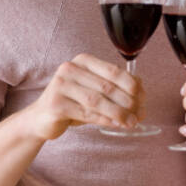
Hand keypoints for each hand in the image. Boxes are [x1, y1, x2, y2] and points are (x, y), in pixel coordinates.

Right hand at [27, 53, 142, 140]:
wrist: (41, 118)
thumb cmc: (72, 103)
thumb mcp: (93, 91)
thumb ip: (114, 90)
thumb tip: (141, 95)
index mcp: (82, 61)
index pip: (113, 71)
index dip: (132, 85)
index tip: (143, 98)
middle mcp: (69, 69)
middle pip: (107, 87)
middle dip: (128, 102)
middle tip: (140, 114)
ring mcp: (60, 85)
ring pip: (97, 101)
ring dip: (118, 113)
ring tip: (131, 122)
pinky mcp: (56, 104)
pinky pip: (86, 113)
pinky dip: (104, 120)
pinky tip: (116, 125)